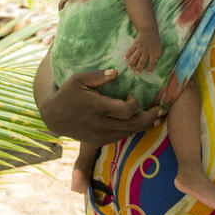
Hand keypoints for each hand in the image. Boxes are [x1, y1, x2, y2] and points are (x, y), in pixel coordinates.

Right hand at [37, 68, 160, 145]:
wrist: (54, 117)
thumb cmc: (68, 94)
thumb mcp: (79, 79)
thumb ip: (98, 75)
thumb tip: (116, 72)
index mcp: (97, 107)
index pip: (127, 111)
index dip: (135, 104)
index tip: (132, 96)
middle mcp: (101, 124)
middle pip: (134, 125)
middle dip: (150, 117)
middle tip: (160, 110)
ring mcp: (100, 135)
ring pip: (129, 133)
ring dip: (143, 125)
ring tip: (154, 117)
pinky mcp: (98, 141)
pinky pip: (120, 137)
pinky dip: (130, 130)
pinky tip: (136, 123)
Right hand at [124, 27, 161, 73]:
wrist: (149, 30)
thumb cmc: (154, 39)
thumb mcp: (159, 47)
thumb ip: (157, 54)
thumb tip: (155, 61)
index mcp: (154, 52)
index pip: (152, 62)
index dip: (150, 68)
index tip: (148, 73)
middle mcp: (147, 51)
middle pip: (142, 61)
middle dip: (139, 68)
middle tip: (136, 73)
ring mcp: (141, 48)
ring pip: (135, 57)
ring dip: (132, 63)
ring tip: (129, 67)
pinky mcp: (136, 44)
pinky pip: (131, 50)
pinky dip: (127, 54)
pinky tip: (125, 58)